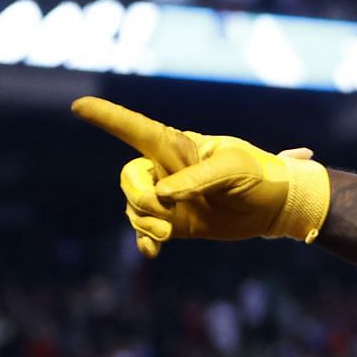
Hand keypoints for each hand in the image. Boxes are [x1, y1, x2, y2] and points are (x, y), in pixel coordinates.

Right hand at [73, 97, 330, 256]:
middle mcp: (168, 169)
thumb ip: (199, 178)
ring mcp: (169, 196)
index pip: (138, 129)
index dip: (108, 117)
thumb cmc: (261, 176)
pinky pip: (146, 229)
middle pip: (129, 177)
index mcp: (180, 147)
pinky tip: (152, 252)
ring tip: (166, 235)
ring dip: (144, 222)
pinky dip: (145, 240)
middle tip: (165, 210)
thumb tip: (164, 194)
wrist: (277, 207)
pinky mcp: (176, 221)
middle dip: (137, 196)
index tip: (79, 105)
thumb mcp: (236, 170)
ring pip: (134, 205)